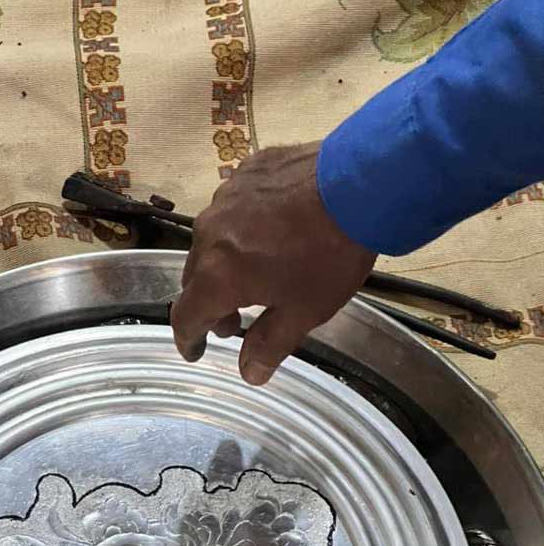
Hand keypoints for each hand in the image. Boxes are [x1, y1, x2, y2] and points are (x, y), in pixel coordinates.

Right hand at [171, 142, 376, 384]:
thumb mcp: (303, 312)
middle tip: (235, 320)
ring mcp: (225, 199)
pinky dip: (241, 229)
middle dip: (210, 304)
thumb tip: (249, 373)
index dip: (188, 339)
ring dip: (223, 264)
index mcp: (217, 277)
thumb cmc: (329, 255)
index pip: (185, 317)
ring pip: (211, 242)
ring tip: (253, 273)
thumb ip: (269, 345)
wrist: (360, 182)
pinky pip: (232, 209)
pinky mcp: (245, 172)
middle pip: (195, 279)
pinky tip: (270, 231)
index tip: (196, 350)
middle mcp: (209, 236)